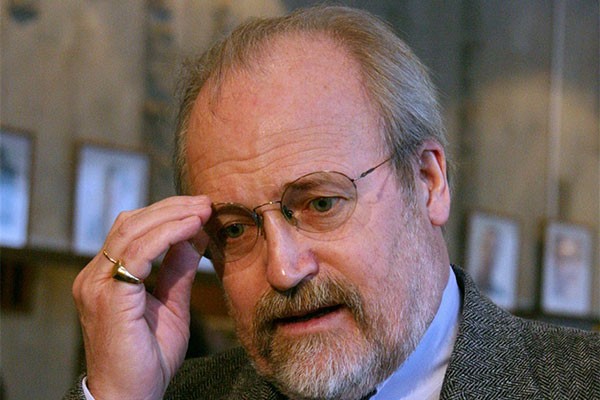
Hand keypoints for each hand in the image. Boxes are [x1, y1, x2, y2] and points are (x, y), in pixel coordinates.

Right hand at [72, 196, 211, 399]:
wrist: (131, 397)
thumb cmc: (149, 357)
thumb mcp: (171, 305)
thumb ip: (178, 270)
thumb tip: (196, 235)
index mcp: (106, 277)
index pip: (133, 230)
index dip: (167, 213)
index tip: (200, 208)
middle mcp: (94, 276)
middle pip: (131, 222)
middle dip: (171, 208)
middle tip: (205, 202)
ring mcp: (96, 284)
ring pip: (133, 230)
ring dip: (171, 215)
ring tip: (202, 210)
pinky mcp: (107, 296)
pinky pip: (138, 253)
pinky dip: (167, 234)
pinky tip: (191, 227)